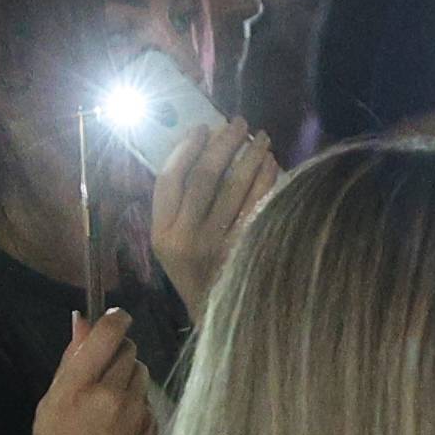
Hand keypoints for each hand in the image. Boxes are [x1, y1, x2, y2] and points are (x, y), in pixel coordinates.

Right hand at [30, 309, 155, 434]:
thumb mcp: (48, 409)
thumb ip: (69, 364)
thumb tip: (82, 321)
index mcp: (77, 389)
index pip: (107, 334)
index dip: (115, 319)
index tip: (116, 318)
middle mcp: (112, 396)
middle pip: (129, 351)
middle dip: (117, 354)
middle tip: (101, 374)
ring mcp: (138, 414)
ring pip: (141, 374)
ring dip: (128, 378)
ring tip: (108, 405)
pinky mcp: (154, 429)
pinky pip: (148, 402)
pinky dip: (137, 405)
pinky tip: (119, 429)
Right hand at [148, 118, 281, 318]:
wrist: (217, 313)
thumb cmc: (194, 268)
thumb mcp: (170, 242)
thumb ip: (176, 205)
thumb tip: (198, 150)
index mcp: (161, 233)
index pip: (169, 180)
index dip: (185, 149)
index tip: (202, 127)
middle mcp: (186, 238)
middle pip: (205, 178)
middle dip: (224, 143)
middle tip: (238, 122)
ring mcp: (218, 246)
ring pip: (236, 188)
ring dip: (251, 156)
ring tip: (260, 137)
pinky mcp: (246, 250)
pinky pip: (259, 205)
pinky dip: (267, 180)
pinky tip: (273, 163)